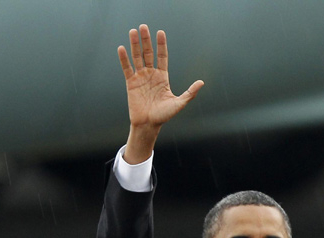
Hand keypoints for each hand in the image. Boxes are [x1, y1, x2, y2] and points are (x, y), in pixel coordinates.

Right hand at [119, 24, 203, 163]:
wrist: (148, 125)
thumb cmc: (164, 115)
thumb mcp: (179, 103)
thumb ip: (189, 93)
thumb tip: (202, 82)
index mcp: (162, 77)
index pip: (162, 56)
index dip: (161, 45)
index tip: (160, 32)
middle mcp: (151, 74)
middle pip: (148, 53)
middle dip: (146, 40)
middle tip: (143, 26)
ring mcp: (140, 78)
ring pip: (137, 58)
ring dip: (135, 45)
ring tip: (133, 32)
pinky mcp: (130, 83)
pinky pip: (127, 68)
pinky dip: (124, 59)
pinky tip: (122, 48)